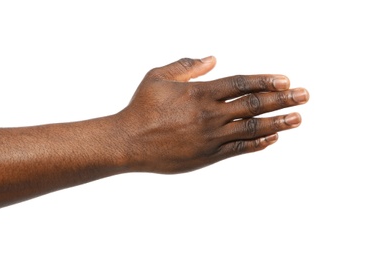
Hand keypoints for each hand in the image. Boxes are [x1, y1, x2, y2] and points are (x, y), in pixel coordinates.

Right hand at [117, 56, 308, 173]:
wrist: (128, 142)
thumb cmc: (141, 107)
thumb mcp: (158, 76)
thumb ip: (187, 66)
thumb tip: (211, 59)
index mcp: (200, 93)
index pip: (242, 84)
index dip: (266, 81)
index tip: (285, 80)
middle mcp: (210, 115)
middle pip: (254, 104)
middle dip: (283, 99)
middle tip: (304, 95)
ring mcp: (211, 137)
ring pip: (252, 128)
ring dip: (278, 122)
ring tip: (298, 118)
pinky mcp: (208, 156)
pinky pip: (239, 149)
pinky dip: (258, 143)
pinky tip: (273, 138)